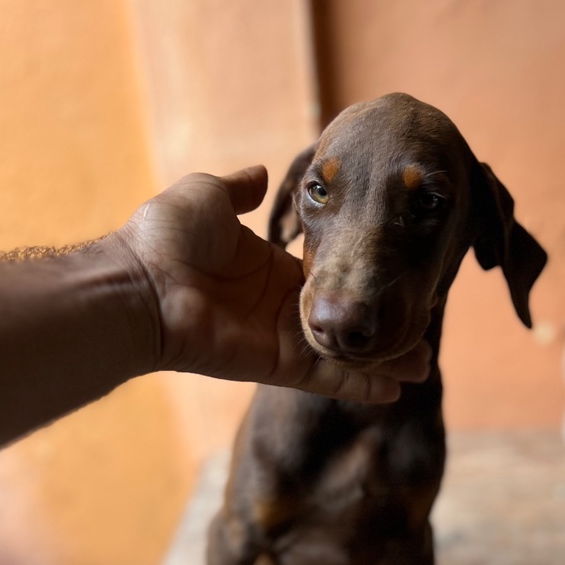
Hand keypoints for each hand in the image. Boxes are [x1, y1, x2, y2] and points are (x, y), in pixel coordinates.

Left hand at [114, 167, 429, 401]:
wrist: (140, 283)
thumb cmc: (166, 236)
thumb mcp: (208, 194)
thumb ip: (241, 189)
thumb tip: (263, 174)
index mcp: (267, 269)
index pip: (326, 279)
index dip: (359, 282)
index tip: (393, 281)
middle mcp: (278, 307)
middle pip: (343, 322)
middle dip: (380, 328)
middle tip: (421, 332)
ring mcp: (279, 340)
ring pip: (343, 354)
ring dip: (382, 361)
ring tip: (423, 362)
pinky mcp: (276, 365)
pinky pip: (326, 378)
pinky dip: (359, 386)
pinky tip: (394, 390)